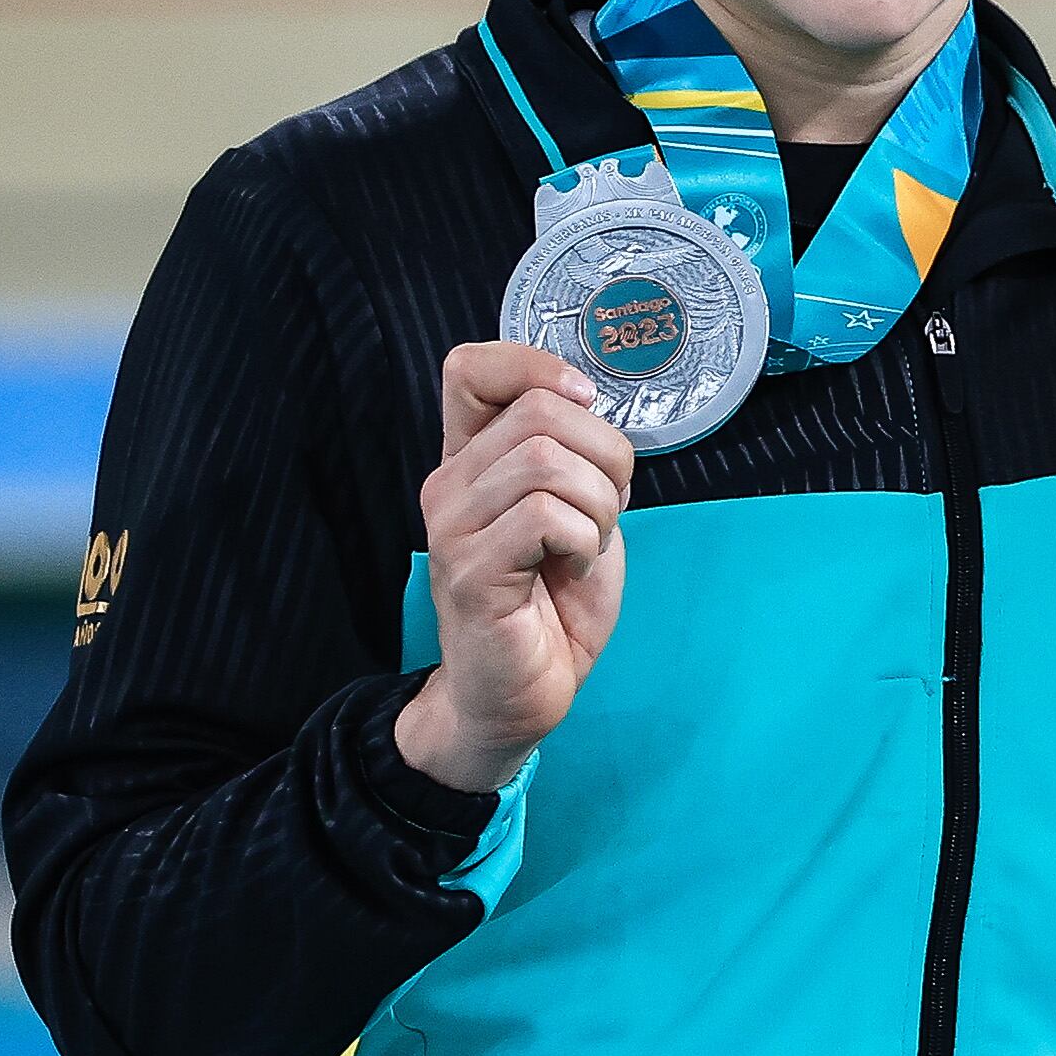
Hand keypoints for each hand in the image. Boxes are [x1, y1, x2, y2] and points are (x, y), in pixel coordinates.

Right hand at [393, 341, 635, 795]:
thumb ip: (570, 450)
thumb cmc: (555, 597)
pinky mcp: (468, 571)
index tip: (583, 403)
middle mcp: (449, 483)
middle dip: (606, 456)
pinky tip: (569, 569)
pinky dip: (584, 540)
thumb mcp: (577, 506)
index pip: (472, 368)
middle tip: (603, 512)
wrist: (528, 689)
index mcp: (473, 458)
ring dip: (599, 505)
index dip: (535, 366)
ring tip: (585, 545)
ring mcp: (451, 526)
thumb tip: (584, 398)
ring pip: (549, 461)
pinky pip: (546, 516)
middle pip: (541, 411)